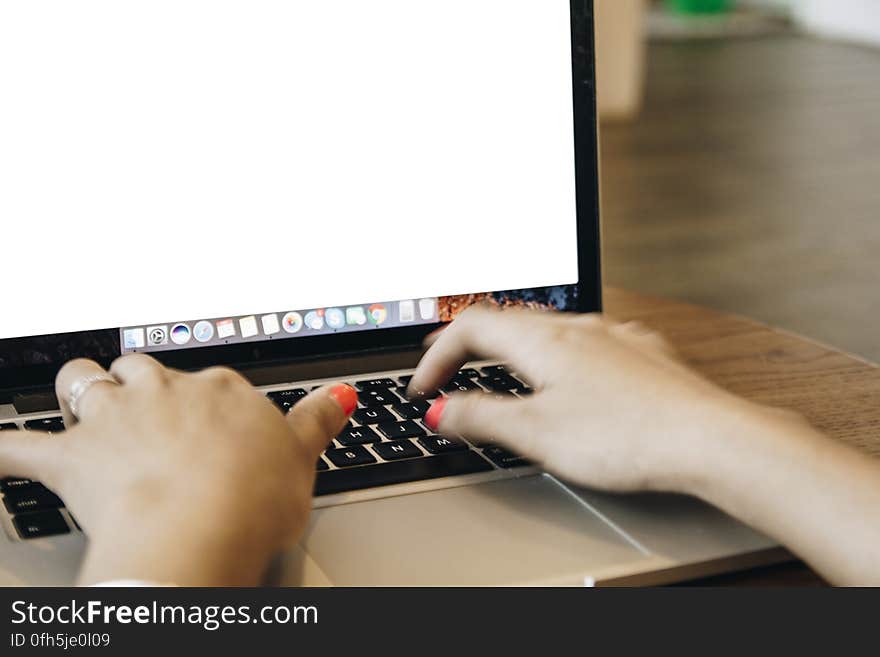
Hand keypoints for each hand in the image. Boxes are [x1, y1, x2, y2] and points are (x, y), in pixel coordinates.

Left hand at [0, 355, 356, 584]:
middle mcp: (164, 393)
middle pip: (141, 369)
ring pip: (83, 383)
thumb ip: (318, 420)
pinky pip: (20, 449)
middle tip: (142, 398)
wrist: (199, 529)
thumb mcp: (301, 457)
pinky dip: (5, 450)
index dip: (206, 399)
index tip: (210, 415)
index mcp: (220, 392)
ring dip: (78, 388)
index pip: (209, 381)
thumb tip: (342, 395)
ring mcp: (115, 421)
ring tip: (79, 396)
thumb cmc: (251, 498)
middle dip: (137, 380)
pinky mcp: (73, 460)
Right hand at [408, 305, 771, 493]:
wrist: (711, 439)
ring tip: (497, 366)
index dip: (436, 355)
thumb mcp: (537, 433)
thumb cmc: (629, 435)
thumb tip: (441, 410)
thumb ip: (482, 418)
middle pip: (506, 321)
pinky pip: (585, 343)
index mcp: (543, 340)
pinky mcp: (641, 355)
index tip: (423, 387)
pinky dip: (556, 356)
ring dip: (511, 347)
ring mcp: (613, 337)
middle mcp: (578, 327)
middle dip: (468, 343)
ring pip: (547, 330)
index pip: (469, 328)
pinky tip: (569, 375)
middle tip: (444, 362)